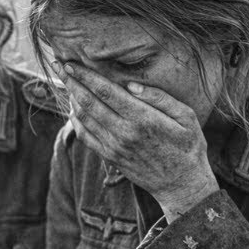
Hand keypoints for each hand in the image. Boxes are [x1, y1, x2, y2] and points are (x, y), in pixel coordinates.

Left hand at [53, 61, 217, 220]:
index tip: (70, 64)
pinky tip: (75, 108)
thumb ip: (160, 98)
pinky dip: (76, 120)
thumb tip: (131, 85)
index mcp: (142, 119)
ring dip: (72, 99)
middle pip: (88, 102)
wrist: (182, 184)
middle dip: (72, 82)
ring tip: (68, 83)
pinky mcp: (109, 157)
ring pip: (83, 118)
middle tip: (59, 67)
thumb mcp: (186, 117)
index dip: (85, 76)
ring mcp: (114, 147)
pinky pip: (85, 136)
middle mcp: (123, 132)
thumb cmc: (188, 146)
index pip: (106, 92)